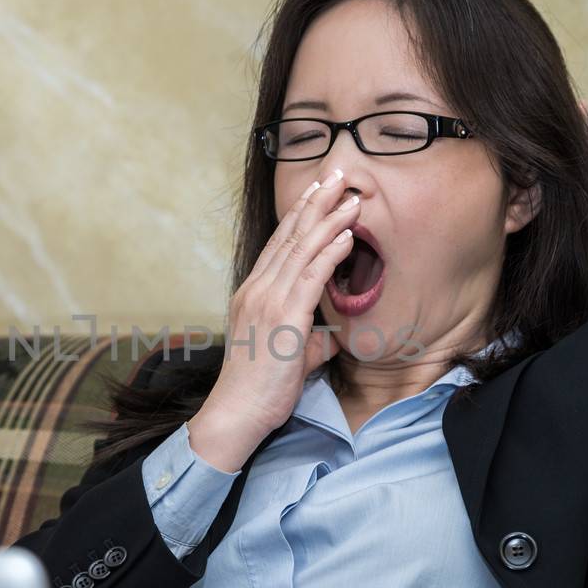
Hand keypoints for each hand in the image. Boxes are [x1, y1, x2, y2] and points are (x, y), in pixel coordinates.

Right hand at [187, 170, 359, 470]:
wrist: (236, 412)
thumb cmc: (259, 388)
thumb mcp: (287, 354)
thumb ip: (309, 339)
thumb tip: (331, 337)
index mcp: (253, 293)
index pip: (279, 243)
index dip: (300, 214)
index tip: (317, 191)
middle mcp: (257, 289)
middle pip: (290, 236)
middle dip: (316, 202)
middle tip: (338, 175)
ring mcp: (268, 301)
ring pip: (302, 250)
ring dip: (330, 220)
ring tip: (351, 196)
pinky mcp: (283, 319)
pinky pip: (310, 277)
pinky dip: (330, 253)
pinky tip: (347, 235)